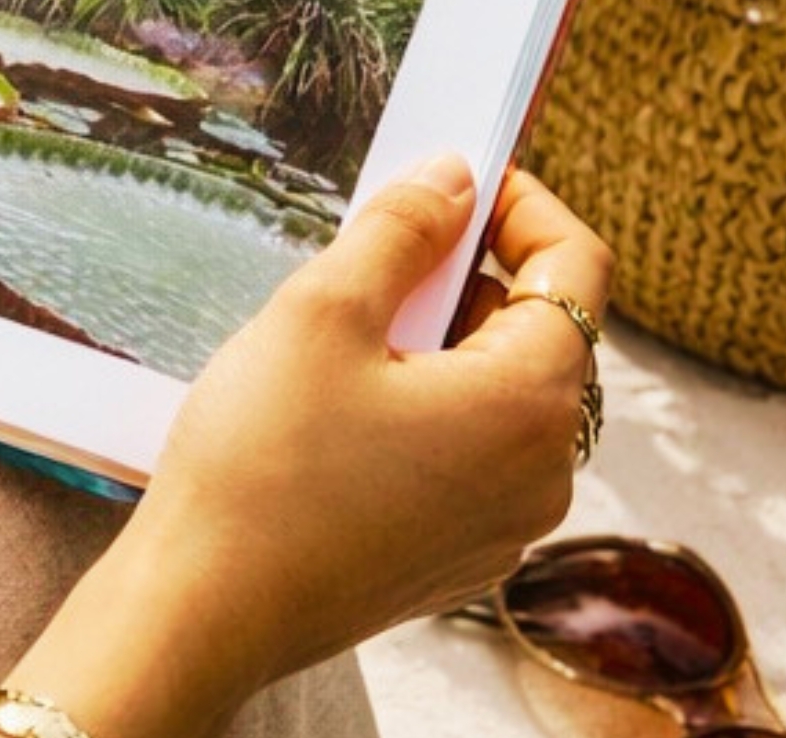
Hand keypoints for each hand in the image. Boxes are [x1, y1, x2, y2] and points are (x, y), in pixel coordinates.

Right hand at [4, 156, 610, 737]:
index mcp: (529, 405)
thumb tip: (453, 177)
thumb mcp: (323, 310)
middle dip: (470, 272)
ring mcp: (504, 523)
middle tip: (378, 249)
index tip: (457, 180)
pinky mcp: (458, 554)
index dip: (524, 205)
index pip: (578, 268)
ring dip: (443, 338)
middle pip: (542, 329)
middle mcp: (543, 473)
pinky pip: (472, 449)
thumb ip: (401, 229)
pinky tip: (341, 404)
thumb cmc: (261, 462)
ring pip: (502, 390)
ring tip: (345, 331)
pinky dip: (428, 401)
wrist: (207, 607)